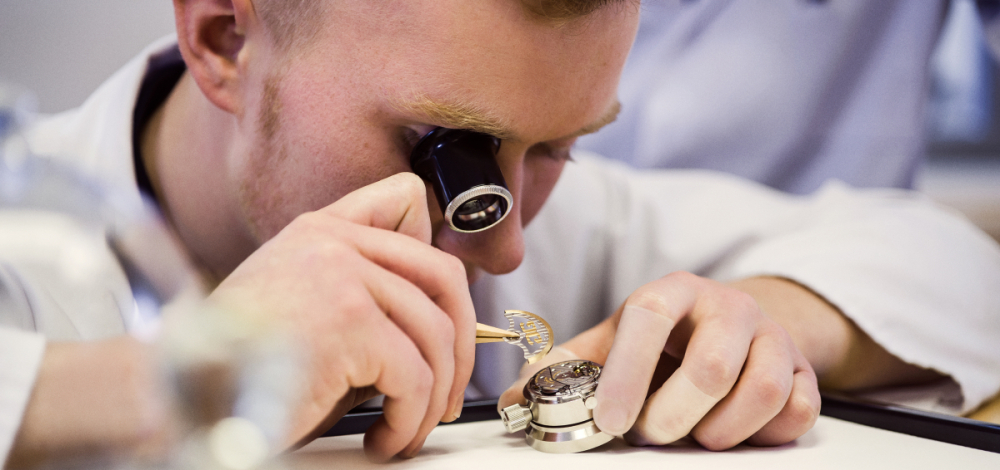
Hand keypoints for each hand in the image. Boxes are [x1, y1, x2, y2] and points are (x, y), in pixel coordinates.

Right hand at [209, 173, 475, 460]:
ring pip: (436, 335)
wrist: (185, 395)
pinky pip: (414, 376)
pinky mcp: (347, 321)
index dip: (436, 262)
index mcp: (322, 228)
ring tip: (409, 426)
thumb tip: (438, 327)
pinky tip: (386, 437)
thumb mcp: (309, 308)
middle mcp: (333, 240)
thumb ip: (364, 295)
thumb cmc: (242, 366)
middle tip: (450, 390)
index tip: (444, 314)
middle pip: (444, 276)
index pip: (408, 201)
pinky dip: (410, 419)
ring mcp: (342, 275)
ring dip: (433, 398)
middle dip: (462, 343)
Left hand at [500, 271, 819, 449]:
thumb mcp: (613, 343)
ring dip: (720, 430)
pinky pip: (797, 411)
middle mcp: (727, 306)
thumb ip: (567, 369)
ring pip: (762, 390)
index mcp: (673, 292)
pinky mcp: (805, 370)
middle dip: (673, 416)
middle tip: (651, 432)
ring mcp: (772, 336)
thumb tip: (515, 401)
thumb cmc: (664, 340)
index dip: (628, 372)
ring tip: (694, 435)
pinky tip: (735, 430)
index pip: (650, 317)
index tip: (610, 421)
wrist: (732, 326)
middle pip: (711, 367)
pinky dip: (763, 434)